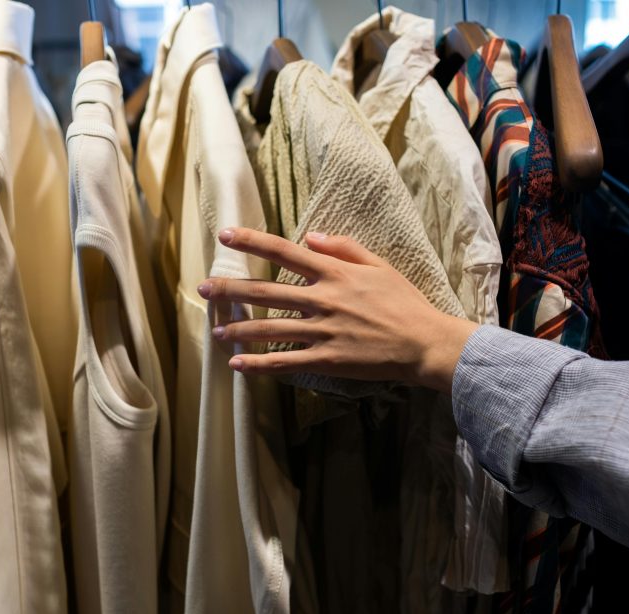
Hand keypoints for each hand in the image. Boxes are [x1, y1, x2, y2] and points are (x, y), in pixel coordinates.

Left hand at [196, 227, 478, 393]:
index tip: (225, 235)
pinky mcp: (327, 359)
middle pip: (266, 291)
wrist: (425, 343)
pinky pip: (285, 362)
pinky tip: (237, 364)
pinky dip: (259, 363)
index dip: (252, 241)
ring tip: (216, 329)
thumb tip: (312, 236)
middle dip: (231, 289)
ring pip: (270, 329)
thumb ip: (345, 248)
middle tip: (203, 288)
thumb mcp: (380, 265)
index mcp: (334, 273)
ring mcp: (323, 331)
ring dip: (239, 329)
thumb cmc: (406, 303)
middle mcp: (323, 299)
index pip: (284, 251)